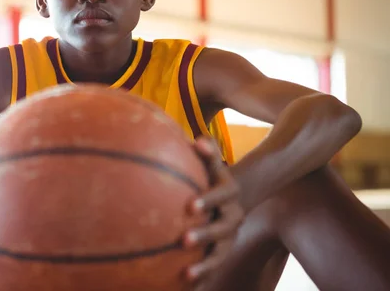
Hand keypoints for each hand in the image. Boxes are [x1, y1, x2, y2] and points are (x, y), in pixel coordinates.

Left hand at [183, 137, 244, 287]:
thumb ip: (207, 150)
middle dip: (205, 235)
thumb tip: (198, 141)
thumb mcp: (210, 161)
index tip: (190, 206)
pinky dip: (202, 280)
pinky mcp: (222, 254)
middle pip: (222, 229)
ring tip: (187, 275)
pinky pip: (212, 269)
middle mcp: (233, 217)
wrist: (228, 197)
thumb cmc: (210, 175)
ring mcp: (229, 238)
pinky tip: (185, 289)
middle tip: (184, 240)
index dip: (209, 200)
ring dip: (205, 266)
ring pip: (220, 255)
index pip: (222, 195)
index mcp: (229, 193)